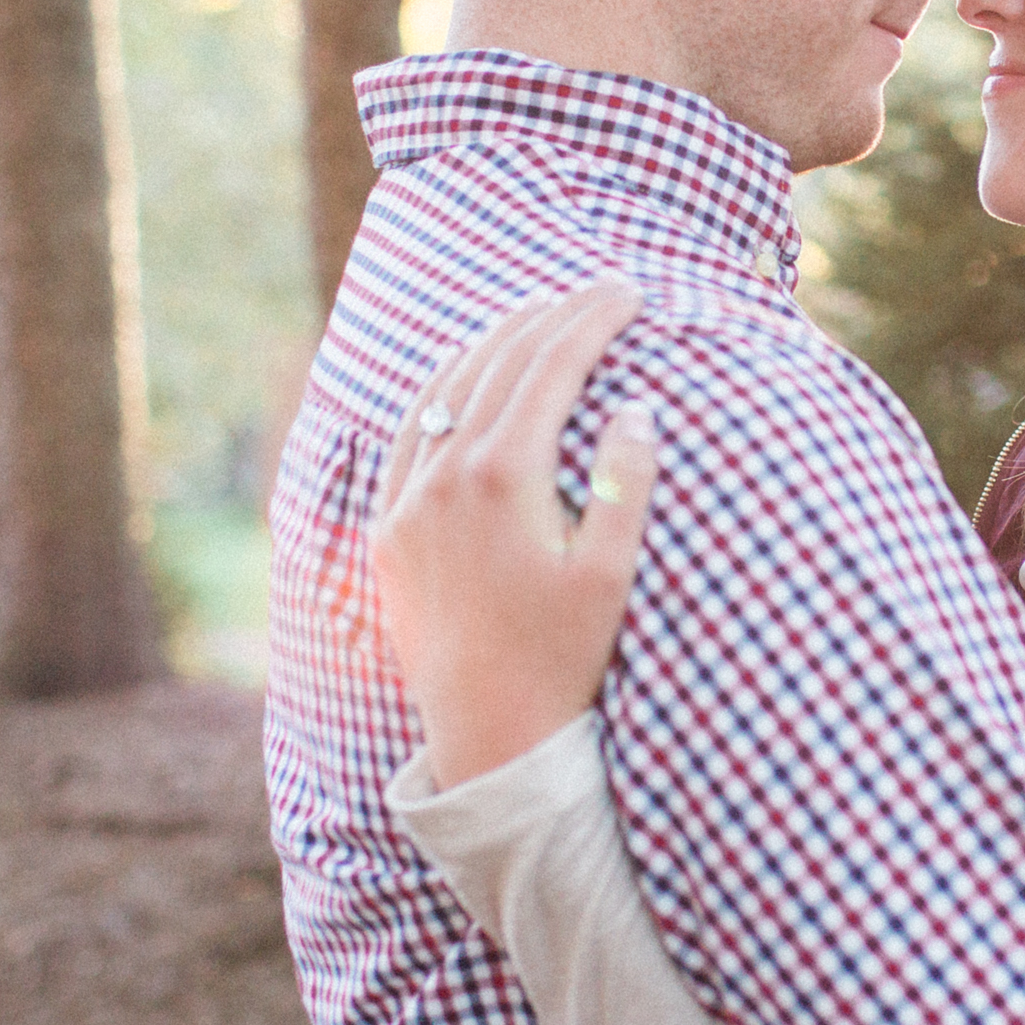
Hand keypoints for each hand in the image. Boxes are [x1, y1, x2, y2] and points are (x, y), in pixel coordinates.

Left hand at [368, 281, 658, 787]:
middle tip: (597, 290)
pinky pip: (408, 433)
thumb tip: (636, 406)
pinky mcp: (388, 529)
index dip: (593, 319)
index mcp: (503, 476)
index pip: (551, 366)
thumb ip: (626, 483)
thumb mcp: (609, 573)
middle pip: (500, 363)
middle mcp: (444, 476)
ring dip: (495, 342)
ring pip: (447, 388)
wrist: (486, 735)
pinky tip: (460, 375)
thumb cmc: (562, 659)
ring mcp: (408, 500)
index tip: (629, 292)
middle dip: (552, 316)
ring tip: (537, 315)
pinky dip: (440, 390)